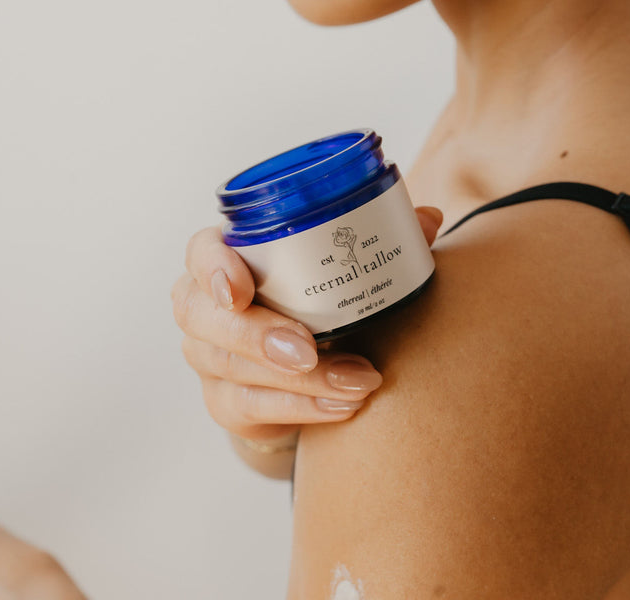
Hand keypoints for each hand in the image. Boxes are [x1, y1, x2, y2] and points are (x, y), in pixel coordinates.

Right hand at [172, 206, 442, 448]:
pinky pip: (252, 408)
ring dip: (302, 379)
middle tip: (310, 350)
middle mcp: (205, 308)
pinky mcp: (224, 403)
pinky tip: (343, 407)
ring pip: (234, 369)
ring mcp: (208, 358)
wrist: (303, 370)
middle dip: (258, 336)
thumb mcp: (342, 268)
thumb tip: (429, 219)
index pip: (199, 253)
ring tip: (360, 380)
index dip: (213, 268)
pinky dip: (302, 409)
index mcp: (226, 258)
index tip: (240, 290)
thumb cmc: (318, 301)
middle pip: (206, 318)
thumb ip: (379, 240)